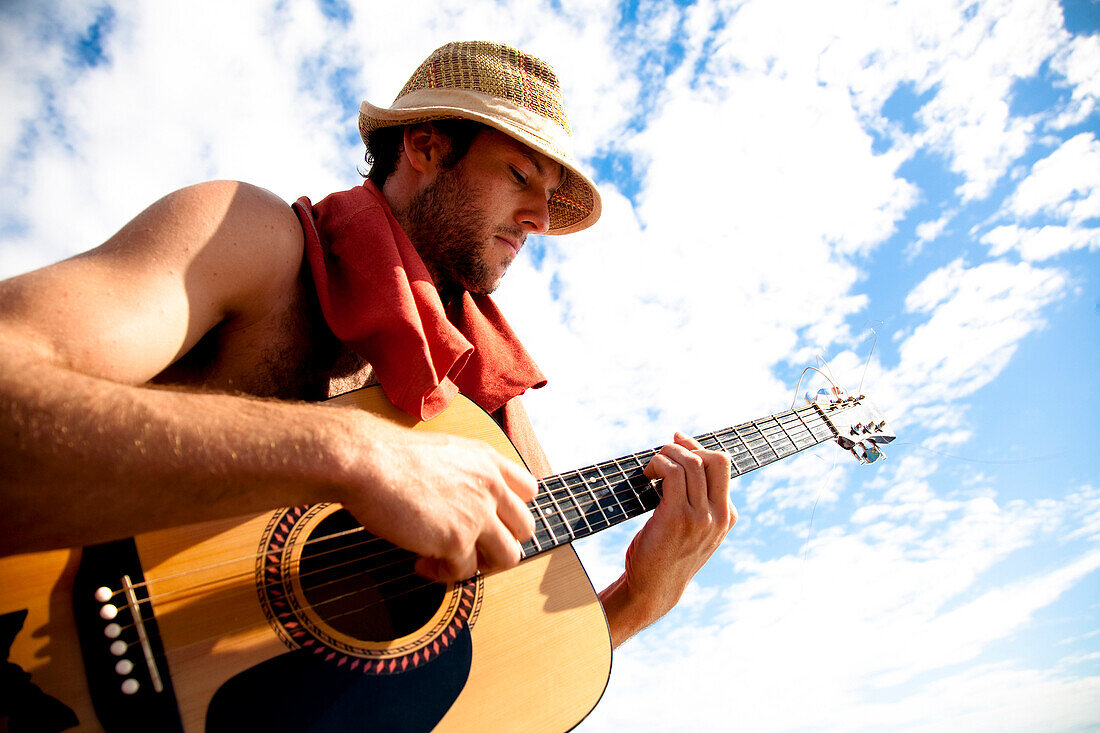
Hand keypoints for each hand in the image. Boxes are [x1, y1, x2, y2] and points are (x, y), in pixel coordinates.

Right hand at [336, 417, 536, 582]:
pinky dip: (443, 574)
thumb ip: (466, 473)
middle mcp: (491, 485)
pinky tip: (421, 563)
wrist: (368, 460)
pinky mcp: (458, 540)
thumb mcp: (445, 451)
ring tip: (451, 561)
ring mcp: (478, 514)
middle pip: (525, 527)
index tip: (491, 520)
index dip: (512, 511)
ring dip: (481, 565)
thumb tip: (463, 502)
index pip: (528, 490)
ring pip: (508, 556)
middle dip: (500, 543)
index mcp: (488, 460)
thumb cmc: (391, 455)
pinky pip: (465, 572)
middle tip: (471, 547)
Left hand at [608, 433, 737, 634]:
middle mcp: (719, 516)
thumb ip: (697, 501)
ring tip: (652, 466)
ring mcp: (701, 517)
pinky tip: (647, 475)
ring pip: (692, 463)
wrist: (653, 590)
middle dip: (688, 446)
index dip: (698, 448)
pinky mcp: (678, 518)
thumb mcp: (694, 529)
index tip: (677, 442)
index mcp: (727, 516)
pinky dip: (659, 464)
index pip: (723, 466)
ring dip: (668, 454)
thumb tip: (683, 459)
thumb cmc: (666, 555)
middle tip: (665, 451)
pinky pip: (673, 474)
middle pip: (716, 459)